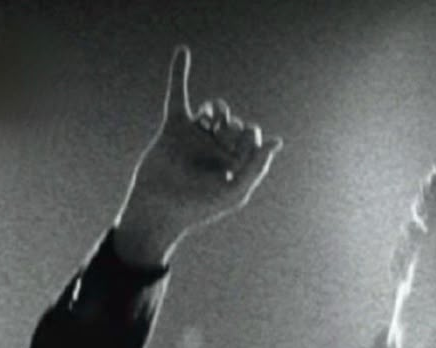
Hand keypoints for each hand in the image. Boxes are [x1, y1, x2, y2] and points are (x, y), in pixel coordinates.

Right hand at [118, 45, 281, 255]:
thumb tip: (275, 142)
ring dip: (219, 110)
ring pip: (215, 111)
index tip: (239, 148)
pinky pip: (178, 95)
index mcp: (234, 164)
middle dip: (233, 127)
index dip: (250, 136)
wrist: (159, 207)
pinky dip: (179, 73)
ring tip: (213, 121)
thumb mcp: (234, 191)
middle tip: (222, 140)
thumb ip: (255, 167)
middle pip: (235, 124)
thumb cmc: (198, 206)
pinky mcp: (175, 127)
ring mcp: (196, 137)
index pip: (251, 138)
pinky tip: (183, 52)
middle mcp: (216, 149)